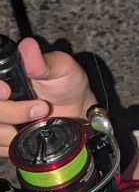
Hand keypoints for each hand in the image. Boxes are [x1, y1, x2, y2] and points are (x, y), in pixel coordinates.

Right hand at [0, 38, 94, 158]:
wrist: (77, 112)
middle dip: (10, 112)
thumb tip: (28, 46)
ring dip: (10, 132)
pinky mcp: (2, 139)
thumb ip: (42, 62)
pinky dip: (10, 145)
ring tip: (39, 122)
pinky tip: (27, 136)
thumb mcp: (60, 68)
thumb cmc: (67, 84)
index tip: (6, 92)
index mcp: (3, 75)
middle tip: (40, 108)